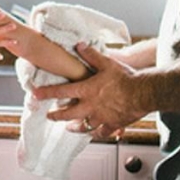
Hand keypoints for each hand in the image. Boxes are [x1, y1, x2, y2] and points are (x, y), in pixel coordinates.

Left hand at [33, 42, 147, 137]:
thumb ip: (91, 55)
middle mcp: (91, 106)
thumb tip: (79, 45)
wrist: (144, 92)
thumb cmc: (126, 78)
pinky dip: (96, 134)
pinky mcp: (112, 124)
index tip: (36, 95)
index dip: (46, 93)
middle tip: (49, 116)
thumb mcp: (107, 63)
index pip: (61, 92)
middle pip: (68, 114)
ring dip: (74, 127)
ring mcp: (101, 117)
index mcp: (87, 90)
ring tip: (69, 127)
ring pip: (83, 127)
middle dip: (56, 116)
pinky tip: (94, 134)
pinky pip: (101, 133)